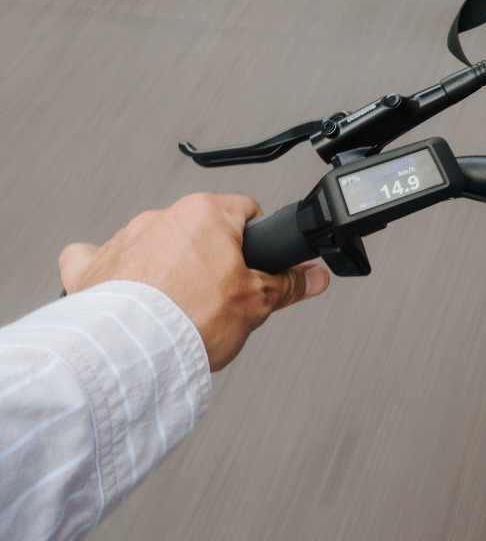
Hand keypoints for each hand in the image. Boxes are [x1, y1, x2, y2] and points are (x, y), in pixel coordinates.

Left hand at [58, 193, 329, 371]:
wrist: (132, 355)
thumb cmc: (190, 321)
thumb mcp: (258, 302)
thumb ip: (289, 283)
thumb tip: (314, 276)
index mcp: (206, 214)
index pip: (247, 211)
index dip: (259, 241)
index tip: (259, 263)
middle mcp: (163, 217)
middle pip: (201, 230)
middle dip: (212, 257)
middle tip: (224, 295)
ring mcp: (124, 240)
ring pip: (156, 244)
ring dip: (169, 266)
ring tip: (180, 307)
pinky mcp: (91, 268)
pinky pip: (101, 258)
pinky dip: (114, 271)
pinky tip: (126, 290)